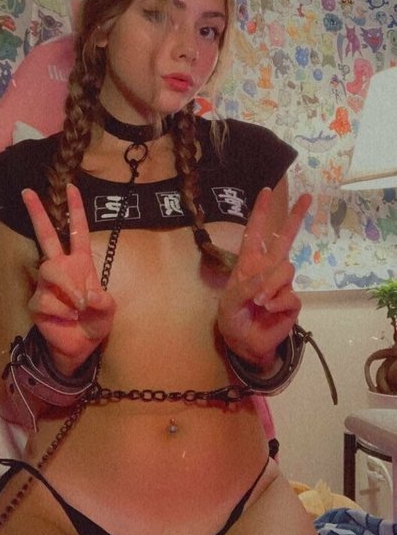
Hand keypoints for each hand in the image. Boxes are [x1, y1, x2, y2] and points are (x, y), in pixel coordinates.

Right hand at [22, 184, 114, 371]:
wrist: (79, 347)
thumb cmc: (94, 322)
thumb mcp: (108, 312)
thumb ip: (103, 303)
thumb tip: (89, 296)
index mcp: (81, 262)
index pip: (77, 230)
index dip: (75, 210)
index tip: (71, 187)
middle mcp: (62, 267)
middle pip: (46, 235)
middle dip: (37, 213)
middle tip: (27, 191)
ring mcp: (47, 283)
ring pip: (50, 269)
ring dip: (67, 287)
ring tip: (77, 306)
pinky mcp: (36, 301)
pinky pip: (45, 298)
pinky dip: (60, 310)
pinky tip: (66, 318)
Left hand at [217, 187, 311, 367]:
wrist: (244, 343)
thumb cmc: (233, 318)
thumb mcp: (229, 302)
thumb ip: (245, 288)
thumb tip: (265, 279)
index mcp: (249, 262)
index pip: (256, 232)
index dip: (261, 212)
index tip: (266, 191)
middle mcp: (267, 268)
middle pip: (285, 238)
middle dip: (295, 216)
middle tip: (306, 196)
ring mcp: (281, 284)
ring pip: (285, 270)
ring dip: (271, 284)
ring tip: (259, 301)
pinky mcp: (291, 302)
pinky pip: (290, 295)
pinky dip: (277, 302)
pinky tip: (269, 310)